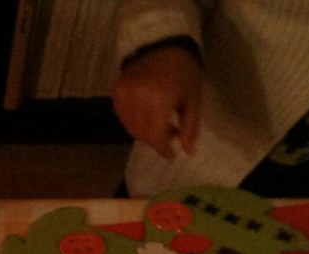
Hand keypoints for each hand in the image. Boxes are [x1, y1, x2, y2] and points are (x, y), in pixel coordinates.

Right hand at [112, 44, 202, 159]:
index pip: (156, 137)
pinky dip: (134, 122)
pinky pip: (123, 118)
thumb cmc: (183, 71)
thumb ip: (189, 127)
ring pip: (131, 128)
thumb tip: (188, 152)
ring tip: (159, 122)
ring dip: (145, 132)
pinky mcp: (115, 93)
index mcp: (159, 100)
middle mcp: (137, 99)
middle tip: (170, 133)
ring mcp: (123, 96)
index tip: (171, 155)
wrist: (161, 44)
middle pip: (142, 135)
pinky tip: (146, 114)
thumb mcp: (193, 98)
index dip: (163, 150)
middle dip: (156, 140)